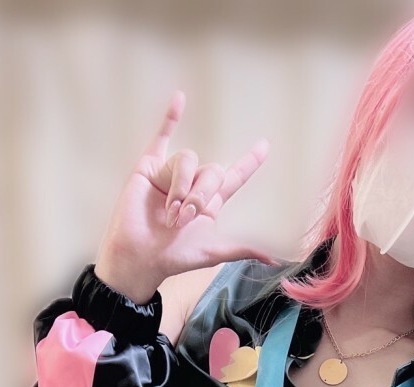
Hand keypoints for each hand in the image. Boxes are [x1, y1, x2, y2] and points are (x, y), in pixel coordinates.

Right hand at [94, 88, 284, 302]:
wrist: (140, 256)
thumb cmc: (173, 257)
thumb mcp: (213, 253)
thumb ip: (242, 249)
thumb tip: (273, 261)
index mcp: (210, 204)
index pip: (234, 177)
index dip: (249, 163)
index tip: (264, 146)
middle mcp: (193, 186)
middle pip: (211, 171)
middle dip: (200, 195)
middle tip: (184, 219)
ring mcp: (172, 175)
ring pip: (188, 160)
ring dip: (181, 187)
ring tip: (169, 212)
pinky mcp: (150, 168)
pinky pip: (162, 137)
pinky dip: (170, 118)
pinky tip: (179, 99)